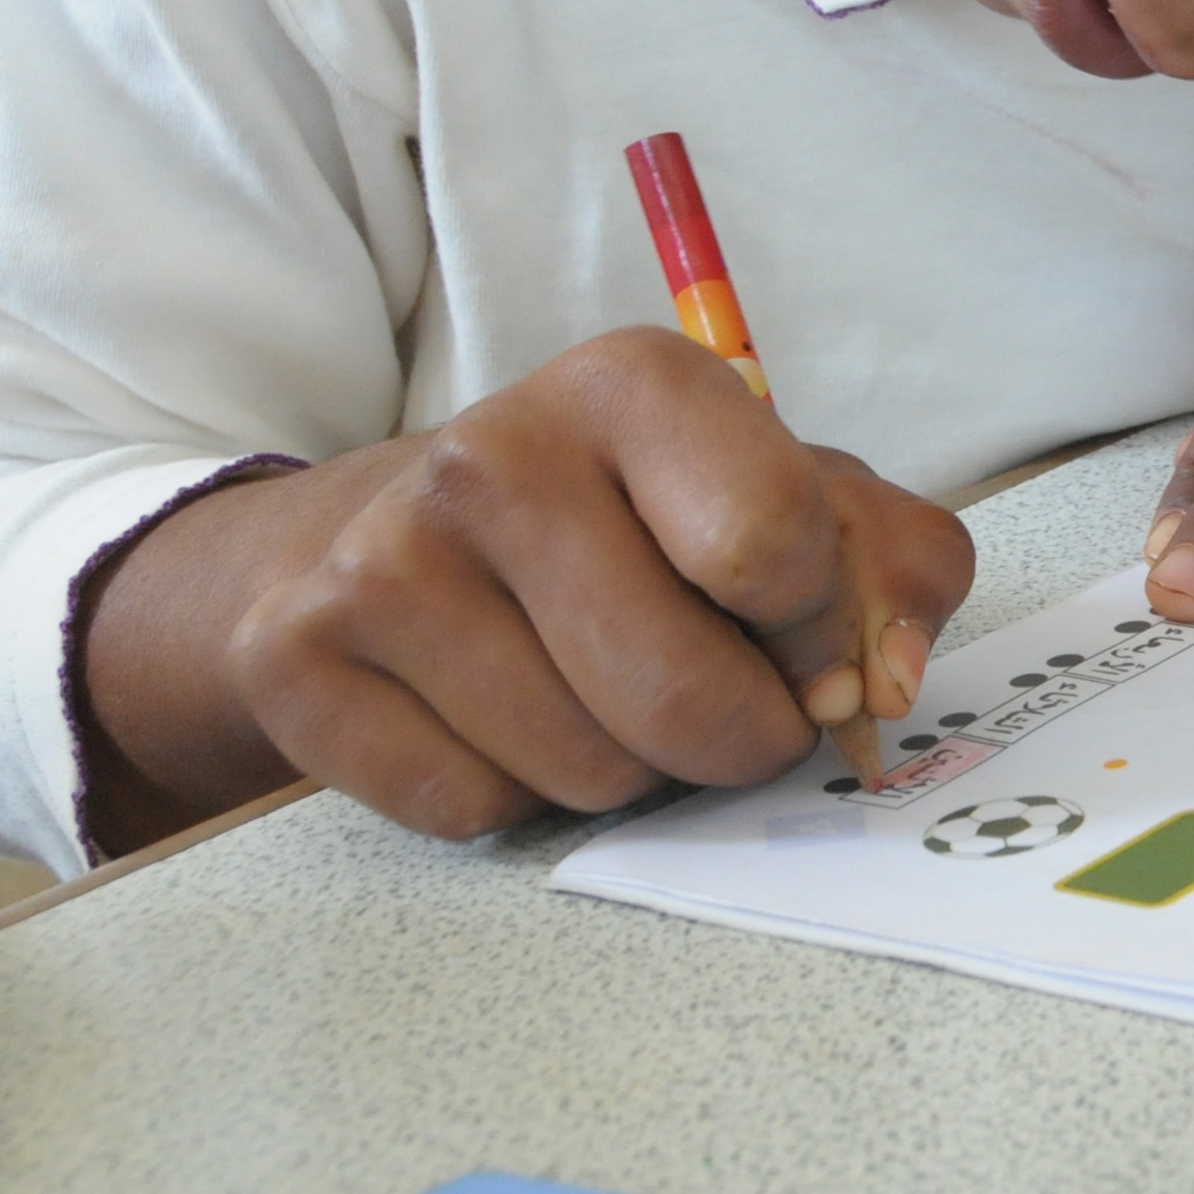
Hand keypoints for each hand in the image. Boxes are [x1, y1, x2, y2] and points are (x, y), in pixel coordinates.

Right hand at [76, 327, 970, 849]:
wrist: (399, 535)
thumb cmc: (643, 519)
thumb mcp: (802, 499)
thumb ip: (898, 570)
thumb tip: (886, 683)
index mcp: (636, 383)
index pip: (774, 547)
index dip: (815, 630)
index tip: (795, 629)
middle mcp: (493, 453)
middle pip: (683, 695)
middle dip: (734, 735)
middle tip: (716, 697)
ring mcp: (381, 558)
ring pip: (585, 774)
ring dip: (628, 770)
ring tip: (599, 690)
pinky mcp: (295, 661)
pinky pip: (474, 809)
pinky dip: (514, 795)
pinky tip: (500, 715)